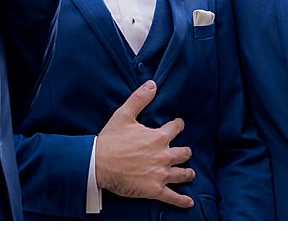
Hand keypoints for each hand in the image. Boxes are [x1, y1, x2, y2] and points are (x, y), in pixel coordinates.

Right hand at [96, 80, 194, 207]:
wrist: (97, 164)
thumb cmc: (110, 140)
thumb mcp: (124, 115)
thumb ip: (140, 99)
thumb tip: (152, 83)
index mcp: (159, 137)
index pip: (176, 128)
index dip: (178, 125)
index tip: (178, 125)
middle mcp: (164, 155)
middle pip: (184, 152)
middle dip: (185, 152)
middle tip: (184, 152)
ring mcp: (160, 174)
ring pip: (182, 173)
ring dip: (187, 173)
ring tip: (190, 173)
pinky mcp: (154, 190)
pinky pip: (172, 197)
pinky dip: (182, 201)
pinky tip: (189, 203)